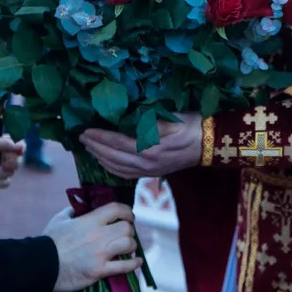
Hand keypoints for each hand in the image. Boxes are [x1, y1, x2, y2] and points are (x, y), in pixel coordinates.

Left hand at [0, 135, 23, 200]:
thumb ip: (4, 143)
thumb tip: (21, 147)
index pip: (17, 142)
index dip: (20, 147)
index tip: (18, 151)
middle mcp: (0, 155)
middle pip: (18, 158)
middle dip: (10, 162)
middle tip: (2, 164)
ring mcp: (0, 169)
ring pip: (12, 171)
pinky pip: (7, 182)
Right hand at [43, 202, 142, 291]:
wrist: (41, 266)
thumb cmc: (48, 242)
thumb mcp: (59, 220)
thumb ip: (71, 212)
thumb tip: (78, 208)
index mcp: (89, 221)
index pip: (117, 209)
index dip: (127, 211)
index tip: (129, 215)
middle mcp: (98, 235)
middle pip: (126, 227)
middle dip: (129, 230)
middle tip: (125, 234)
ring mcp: (100, 254)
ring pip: (128, 244)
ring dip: (131, 245)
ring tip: (128, 247)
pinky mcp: (99, 270)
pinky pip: (124, 266)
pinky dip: (134, 263)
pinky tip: (137, 261)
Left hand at [80, 111, 202, 178]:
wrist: (210, 144)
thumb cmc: (192, 125)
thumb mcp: (172, 118)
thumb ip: (149, 121)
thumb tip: (127, 118)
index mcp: (150, 147)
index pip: (117, 142)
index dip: (99, 137)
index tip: (85, 130)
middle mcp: (147, 162)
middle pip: (113, 157)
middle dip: (95, 147)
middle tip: (81, 138)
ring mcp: (149, 170)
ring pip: (117, 168)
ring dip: (100, 158)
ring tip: (88, 148)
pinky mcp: (152, 173)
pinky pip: (126, 174)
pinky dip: (111, 169)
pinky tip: (105, 162)